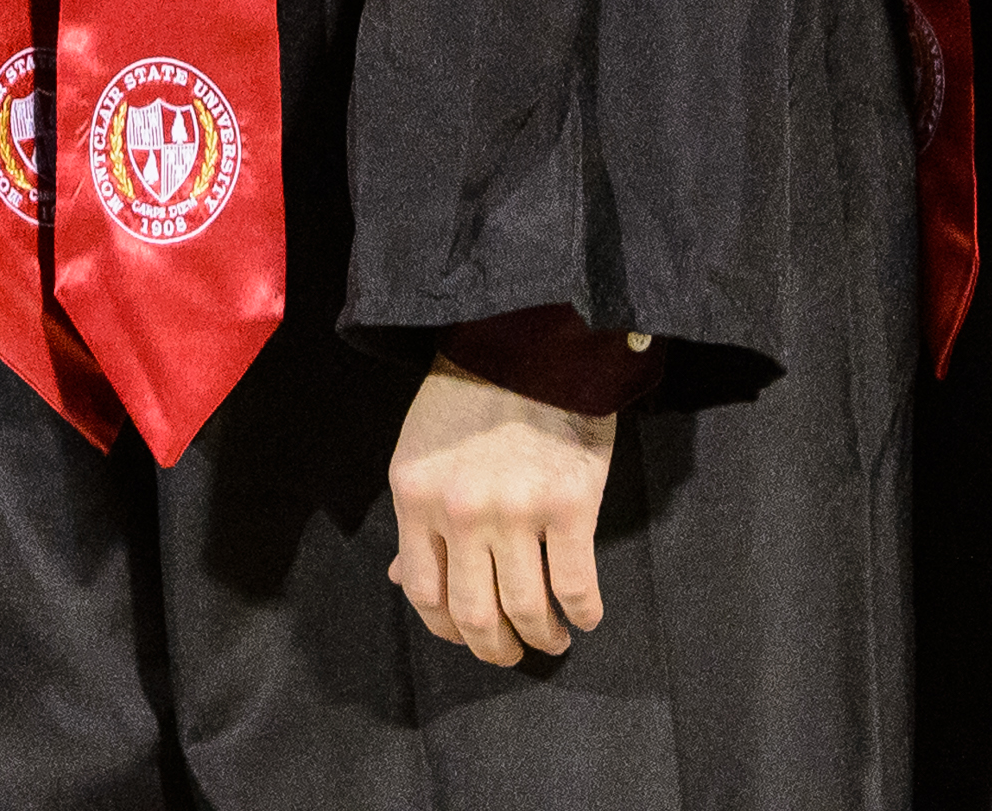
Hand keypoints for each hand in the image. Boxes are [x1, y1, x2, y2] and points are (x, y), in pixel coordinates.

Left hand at [387, 358, 617, 665]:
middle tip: (512, 653)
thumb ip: (416, 517)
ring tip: (554, 639)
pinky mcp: (569, 505)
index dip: (447, 628)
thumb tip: (404, 579)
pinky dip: (584, 611)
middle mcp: (460, 512)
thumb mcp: (422, 450)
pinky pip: (575, 584)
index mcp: (415, 496)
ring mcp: (516, 511)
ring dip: (542, 637)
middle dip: (494, 648)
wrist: (531, 339)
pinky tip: (587, 615)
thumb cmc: (470, 392)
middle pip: (473, 613)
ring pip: (526, 608)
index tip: (467, 635)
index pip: (423, 592)